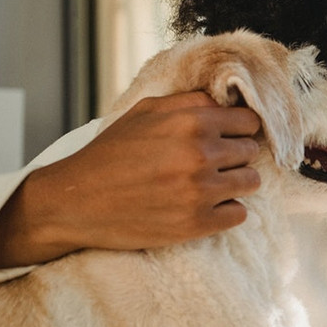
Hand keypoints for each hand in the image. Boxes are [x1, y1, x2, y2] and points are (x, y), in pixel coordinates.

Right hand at [0, 92, 262, 268]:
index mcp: (190, 122)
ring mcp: (200, 192)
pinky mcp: (196, 224)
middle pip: (250, 152)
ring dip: (234, 183)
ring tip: (209, 184)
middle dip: (234, 155)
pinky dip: (226, 211)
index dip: (239, 129)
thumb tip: (228, 103)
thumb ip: (190, 102)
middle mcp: (200, 155)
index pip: (249, 122)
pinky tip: (205, 206)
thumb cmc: (111, 153)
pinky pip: (239, 214)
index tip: (228, 137)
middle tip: (211, 162)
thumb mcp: (146, 111)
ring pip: (250, 182)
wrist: (76, 202)